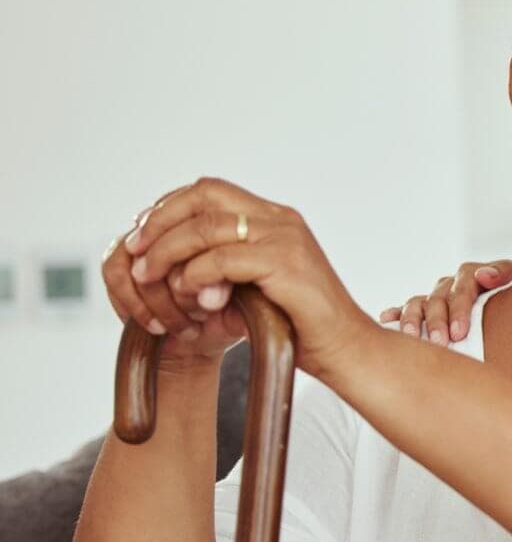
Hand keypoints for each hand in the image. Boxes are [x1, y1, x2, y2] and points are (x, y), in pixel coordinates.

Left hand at [120, 177, 374, 380]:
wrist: (345, 350)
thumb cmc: (301, 327)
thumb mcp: (254, 288)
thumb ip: (222, 269)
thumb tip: (171, 268)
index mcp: (275, 219)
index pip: (210, 191)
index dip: (168, 208)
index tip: (142, 238)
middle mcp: (280, 220)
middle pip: (205, 194)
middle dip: (160, 220)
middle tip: (136, 250)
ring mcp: (286, 238)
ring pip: (208, 225)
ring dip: (169, 250)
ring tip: (150, 277)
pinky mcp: (287, 263)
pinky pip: (224, 259)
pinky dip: (196, 275)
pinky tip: (190, 295)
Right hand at [378, 258, 511, 343]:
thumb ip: (506, 273)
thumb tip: (484, 275)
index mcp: (473, 275)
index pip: (462, 286)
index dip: (459, 308)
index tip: (459, 332)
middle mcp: (451, 285)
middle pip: (438, 298)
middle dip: (437, 321)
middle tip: (441, 343)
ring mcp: (437, 298)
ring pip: (419, 303)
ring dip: (413, 320)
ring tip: (412, 338)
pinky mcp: (427, 312)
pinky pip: (407, 310)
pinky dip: (395, 314)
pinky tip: (388, 320)